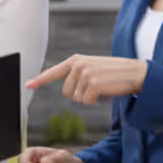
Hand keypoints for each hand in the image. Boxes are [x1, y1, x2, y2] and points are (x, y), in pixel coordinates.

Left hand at [25, 55, 147, 103]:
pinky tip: (105, 91)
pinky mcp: (93, 83)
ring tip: (102, 87)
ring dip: (88, 97)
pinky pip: (86, 101)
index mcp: (75, 60)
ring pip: (77, 98)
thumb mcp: (92, 68)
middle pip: (67, 92)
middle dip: (80, 94)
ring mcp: (85, 73)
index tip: (28, 85)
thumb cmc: (113, 73)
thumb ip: (77, 74)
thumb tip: (67, 90)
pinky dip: (95, 101)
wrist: (135, 72)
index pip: (54, 72)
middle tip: (96, 86)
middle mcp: (77, 65)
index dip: (40, 80)